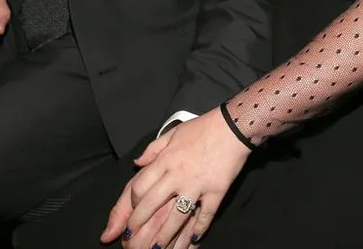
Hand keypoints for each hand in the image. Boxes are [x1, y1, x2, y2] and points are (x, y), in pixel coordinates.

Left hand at [103, 108, 251, 248]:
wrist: (232, 127)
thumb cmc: (202, 128)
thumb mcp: (173, 133)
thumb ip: (153, 148)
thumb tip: (137, 162)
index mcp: (165, 160)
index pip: (139, 186)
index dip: (132, 202)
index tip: (131, 211)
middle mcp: (177, 175)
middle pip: (151, 204)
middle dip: (138, 223)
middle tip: (130, 237)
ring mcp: (197, 185)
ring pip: (176, 217)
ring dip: (164, 236)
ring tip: (156, 248)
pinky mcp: (215, 192)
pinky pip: (205, 216)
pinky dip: (199, 230)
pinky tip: (194, 240)